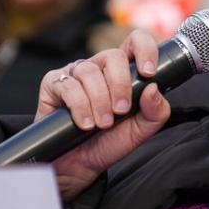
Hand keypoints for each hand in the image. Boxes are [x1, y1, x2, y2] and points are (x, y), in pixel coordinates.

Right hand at [40, 29, 170, 200]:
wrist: (79, 166)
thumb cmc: (109, 143)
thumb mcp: (140, 131)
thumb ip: (156, 112)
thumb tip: (153, 88)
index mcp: (122, 71)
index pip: (135, 42)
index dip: (145, 49)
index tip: (148, 72)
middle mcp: (98, 67)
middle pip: (112, 55)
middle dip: (120, 85)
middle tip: (120, 111)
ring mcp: (74, 74)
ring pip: (89, 71)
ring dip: (100, 101)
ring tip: (102, 124)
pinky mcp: (53, 84)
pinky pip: (68, 86)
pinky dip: (80, 107)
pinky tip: (84, 123)